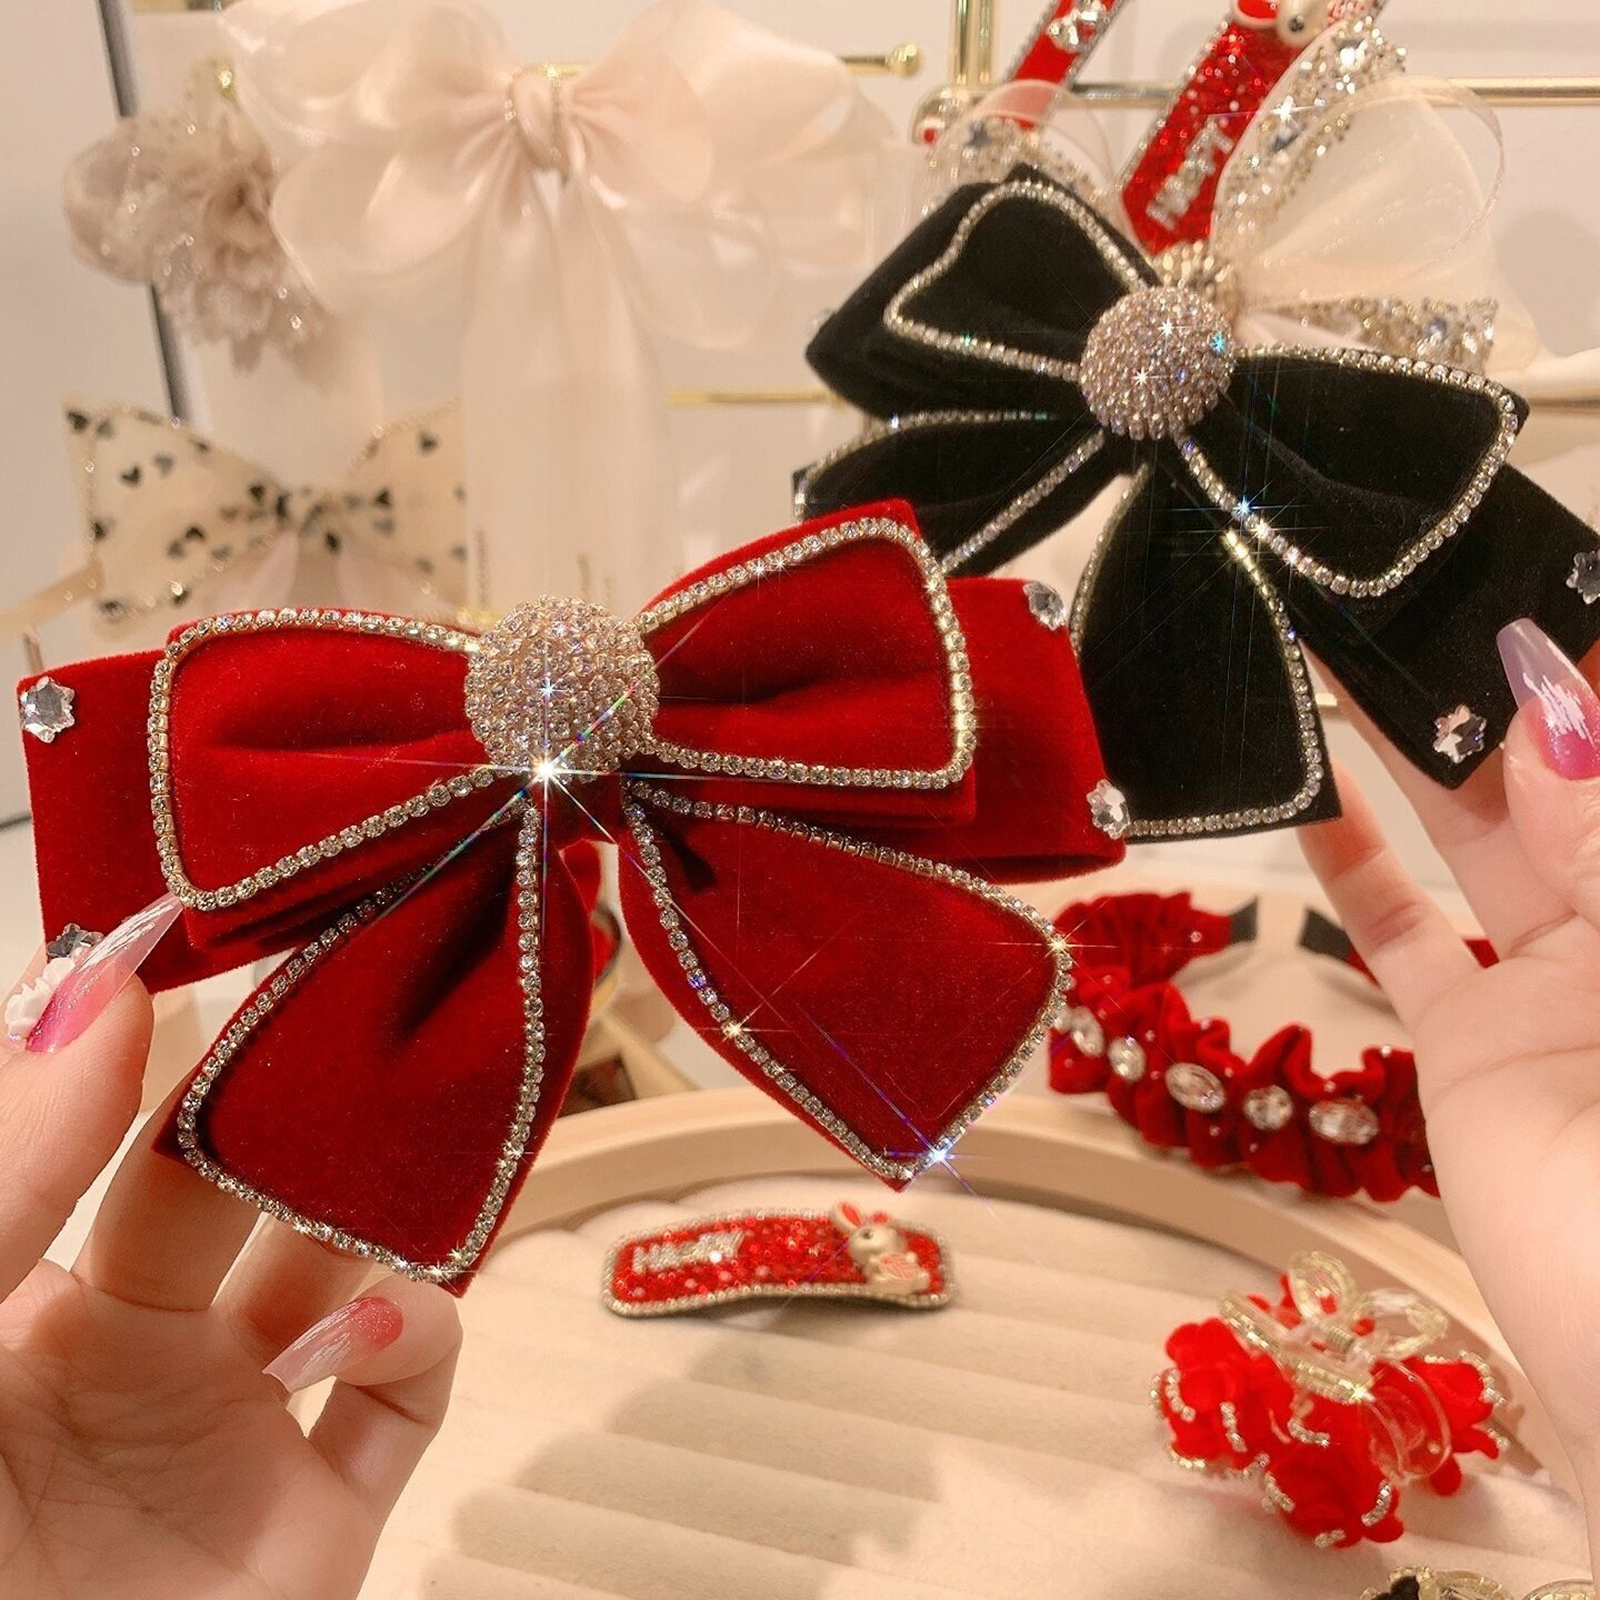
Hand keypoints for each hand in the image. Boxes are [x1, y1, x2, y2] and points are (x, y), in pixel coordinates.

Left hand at [0, 932, 459, 1599]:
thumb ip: (1, 1172)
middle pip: (237, 1170)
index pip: (106, 1109)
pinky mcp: (315, 1517)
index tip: (247, 913)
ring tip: (382, 1157)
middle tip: (355, 997)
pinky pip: (407, 1388)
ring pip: (342, 1255)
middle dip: (290, 1091)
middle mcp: (121, 1344)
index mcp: (8, 1287)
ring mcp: (227, 1428)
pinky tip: (377, 1320)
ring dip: (374, 1197)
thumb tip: (96, 975)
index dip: (172, 1014)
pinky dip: (424, 1325)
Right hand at [1301, 619, 1599, 1570]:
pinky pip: (1404, 937)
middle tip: (1394, 586)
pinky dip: (1348, 866)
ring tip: (1330, 652)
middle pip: (1556, 769)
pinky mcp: (1472, 1044)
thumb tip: (1551, 702)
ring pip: (1472, 829)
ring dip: (1402, 744)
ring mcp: (1557, 982)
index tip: (1518, 570)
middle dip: (1478, 679)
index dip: (1585, 664)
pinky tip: (1304, 792)